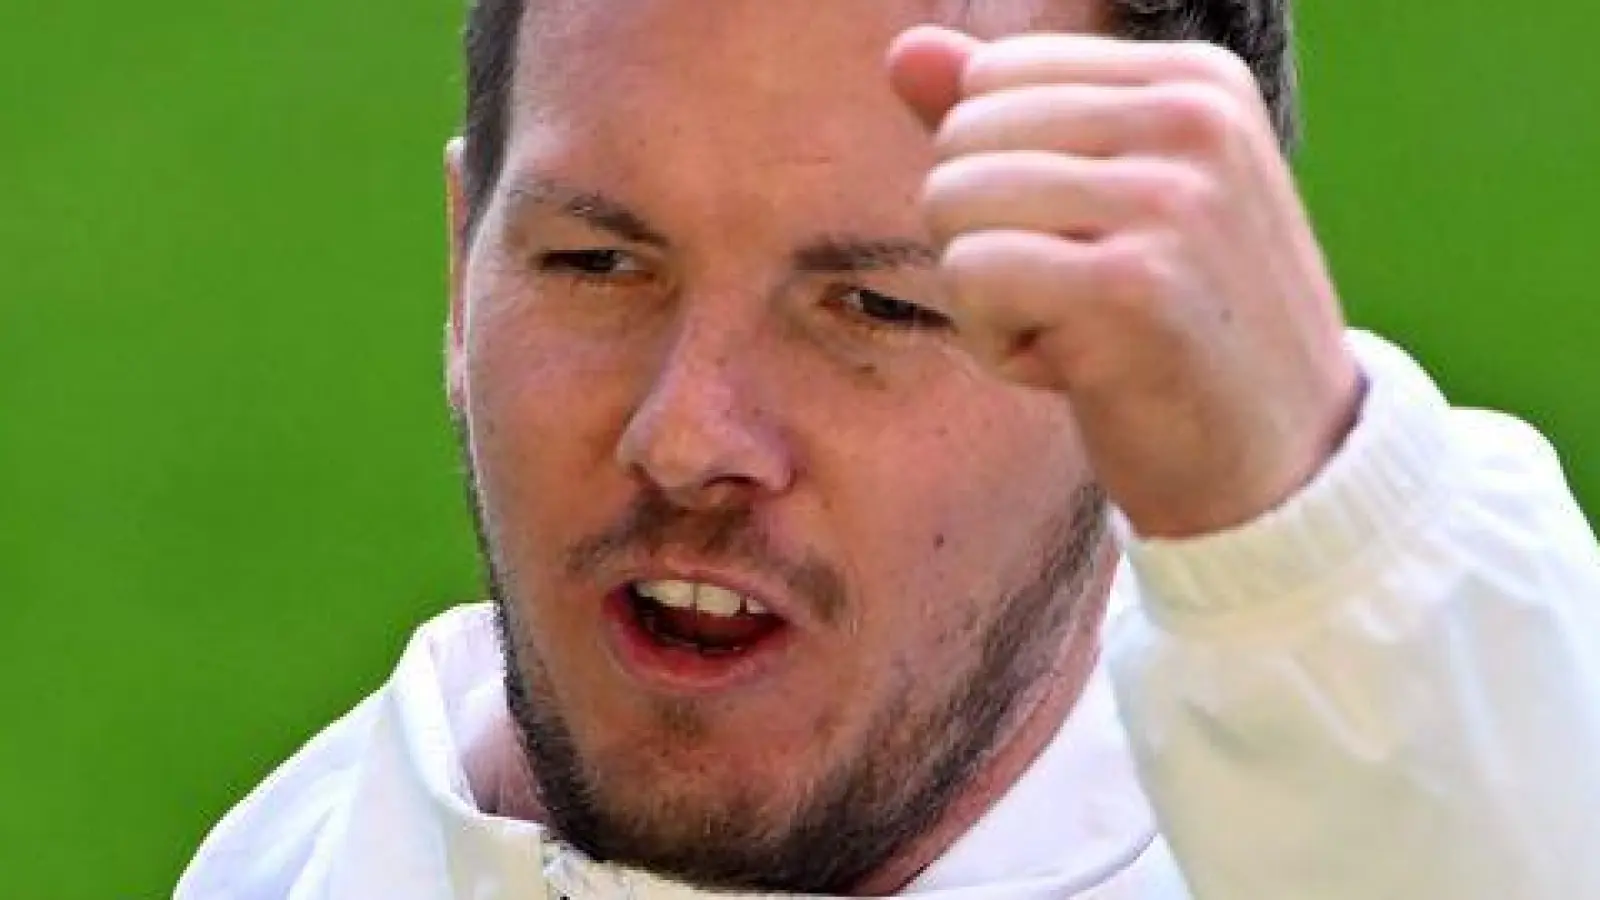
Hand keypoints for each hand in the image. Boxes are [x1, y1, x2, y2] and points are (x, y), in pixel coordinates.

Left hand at [888, 26, 1363, 538]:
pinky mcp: (1132, 286)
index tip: (1090, 245)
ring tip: (1082, 332)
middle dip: (988, 238)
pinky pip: (968, 276)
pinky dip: (998, 345)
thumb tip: (903, 51)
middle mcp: (1193, 118)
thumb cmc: (1180, 333)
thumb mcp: (1111, 203)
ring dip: (988, 298)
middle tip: (1084, 301)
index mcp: (1195, 79)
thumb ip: (1010, 120)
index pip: (991, 77)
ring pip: (951, 203)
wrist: (1281, 470)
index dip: (1004, 179)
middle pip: (960, 139)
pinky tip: (1077, 371)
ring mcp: (1171, 199)